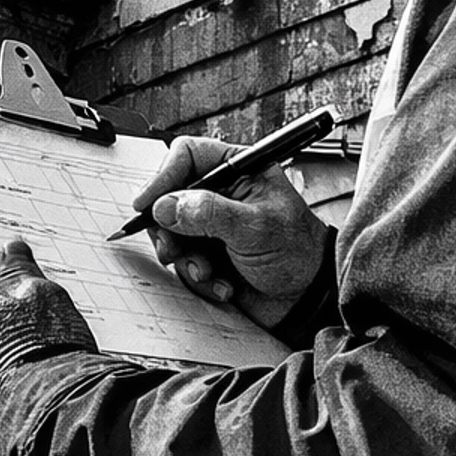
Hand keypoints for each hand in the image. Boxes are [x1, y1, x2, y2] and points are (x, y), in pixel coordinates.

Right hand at [137, 136, 329, 333]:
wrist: (308, 299)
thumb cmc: (298, 252)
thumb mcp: (255, 228)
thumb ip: (210, 213)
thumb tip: (167, 205)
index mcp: (238, 170)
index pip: (187, 156)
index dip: (163, 176)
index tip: (147, 204)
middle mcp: (223, 194)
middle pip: (171, 196)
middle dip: (169, 227)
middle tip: (172, 248)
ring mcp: (214, 225)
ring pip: (173, 233)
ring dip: (186, 258)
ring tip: (208, 272)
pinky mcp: (210, 254)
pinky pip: (185, 261)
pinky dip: (198, 278)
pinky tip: (224, 284)